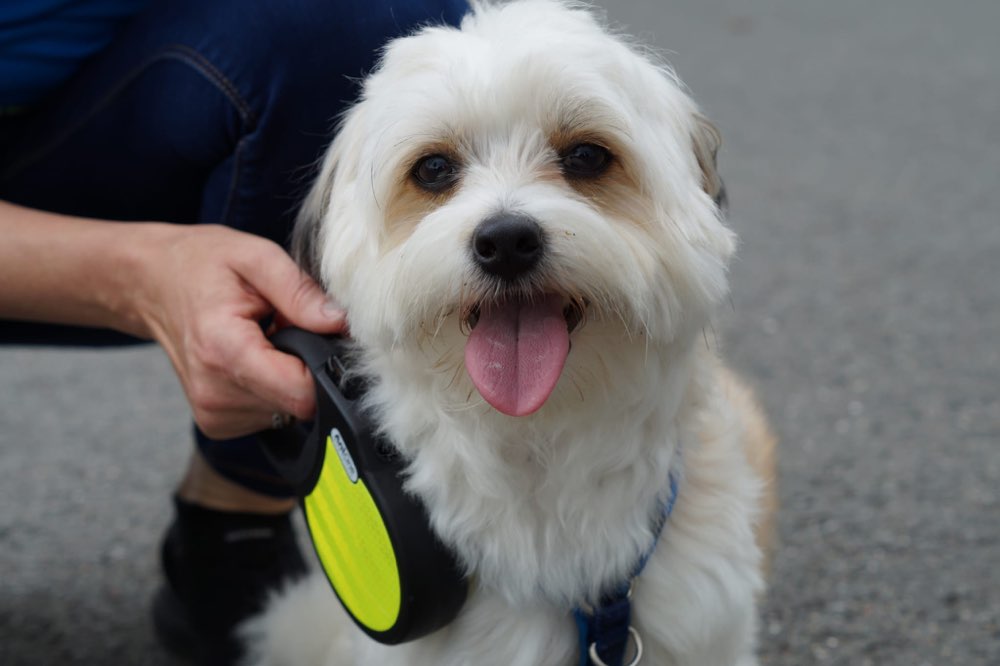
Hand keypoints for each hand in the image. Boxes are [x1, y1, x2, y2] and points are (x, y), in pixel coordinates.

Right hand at [133, 224, 345, 438]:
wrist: (149, 284)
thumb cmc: (200, 264)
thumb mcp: (255, 256)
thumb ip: (300, 292)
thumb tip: (340, 323)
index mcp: (224, 350)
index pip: (301, 393)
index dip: (325, 367)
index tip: (321, 338)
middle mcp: (214, 392)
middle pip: (298, 404)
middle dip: (305, 367)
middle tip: (284, 329)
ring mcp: (212, 413)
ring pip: (287, 412)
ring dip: (287, 377)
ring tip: (264, 341)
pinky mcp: (215, 422)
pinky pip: (269, 414)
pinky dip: (271, 387)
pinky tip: (254, 359)